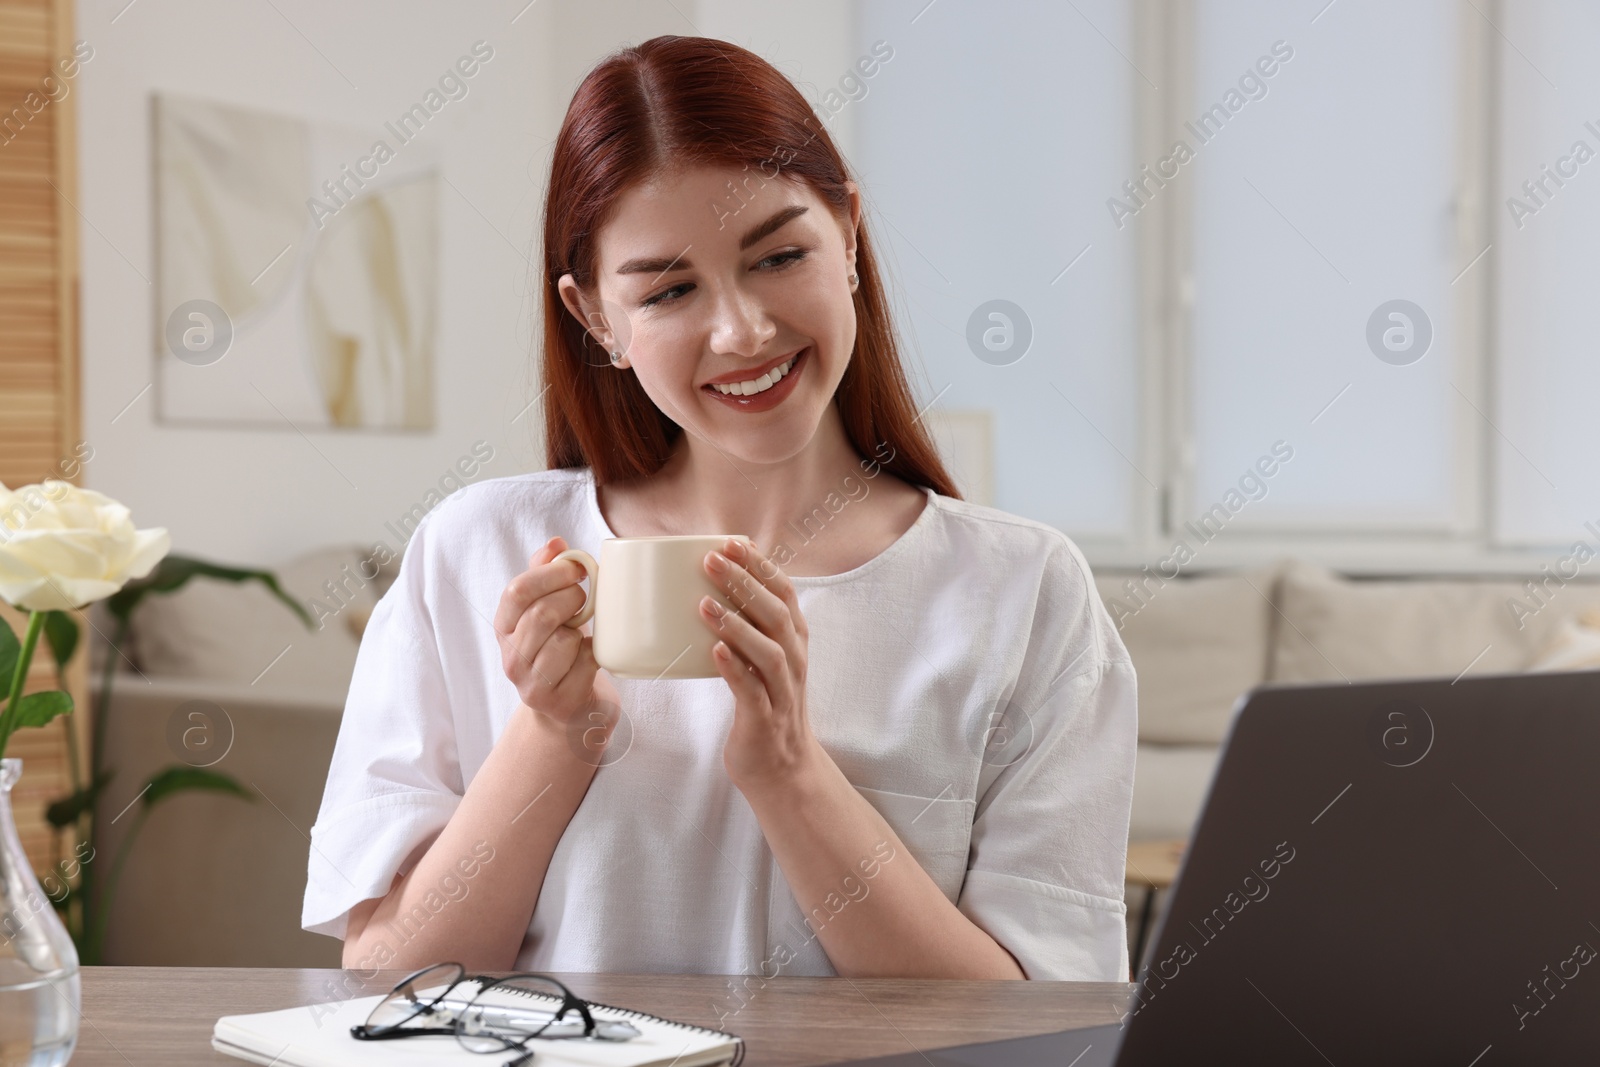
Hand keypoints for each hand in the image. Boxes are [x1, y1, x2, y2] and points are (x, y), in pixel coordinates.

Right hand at [494, 536, 618, 732]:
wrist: (571, 707)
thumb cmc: (562, 649)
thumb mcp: (549, 610)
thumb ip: (546, 575)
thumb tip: (555, 543)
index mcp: (504, 627)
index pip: (517, 591)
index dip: (550, 574)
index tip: (576, 569)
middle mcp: (510, 658)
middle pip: (541, 614)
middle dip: (572, 599)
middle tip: (584, 600)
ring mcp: (531, 684)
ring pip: (563, 642)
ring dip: (581, 633)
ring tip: (581, 637)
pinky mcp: (557, 703)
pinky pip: (585, 666)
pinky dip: (595, 656)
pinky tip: (589, 660)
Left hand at [699, 537, 821, 792]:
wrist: (783, 769)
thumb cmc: (766, 707)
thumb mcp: (764, 661)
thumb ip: (749, 628)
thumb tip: (709, 589)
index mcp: (794, 642)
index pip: (784, 593)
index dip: (760, 565)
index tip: (732, 542)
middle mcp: (793, 662)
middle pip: (776, 614)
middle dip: (744, 584)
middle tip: (711, 560)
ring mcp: (782, 692)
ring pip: (768, 652)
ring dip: (737, 625)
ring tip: (705, 604)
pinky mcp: (765, 720)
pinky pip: (753, 691)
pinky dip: (735, 670)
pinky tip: (715, 652)